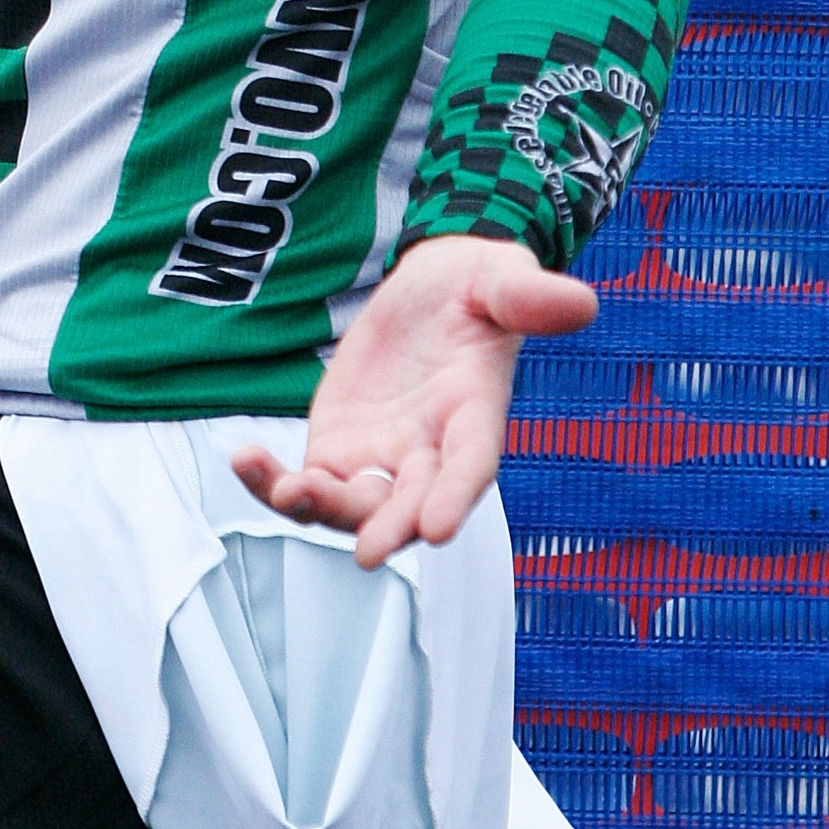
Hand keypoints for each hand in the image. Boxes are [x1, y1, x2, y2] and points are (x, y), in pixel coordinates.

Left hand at [232, 235, 596, 569]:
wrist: (432, 290)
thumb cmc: (477, 288)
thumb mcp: (501, 278)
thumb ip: (528, 296)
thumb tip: (583, 302)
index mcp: (474, 418)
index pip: (470, 468)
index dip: (454, 498)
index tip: (436, 529)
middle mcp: (428, 453)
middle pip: (406, 504)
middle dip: (387, 527)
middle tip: (367, 549)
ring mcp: (379, 457)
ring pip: (348, 503)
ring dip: (319, 507)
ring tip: (284, 490)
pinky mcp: (338, 447)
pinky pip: (303, 478)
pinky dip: (273, 480)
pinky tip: (245, 460)